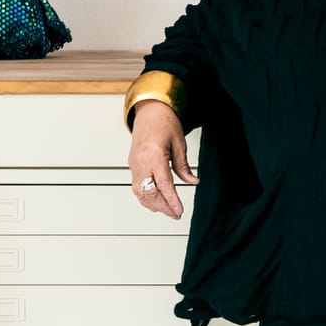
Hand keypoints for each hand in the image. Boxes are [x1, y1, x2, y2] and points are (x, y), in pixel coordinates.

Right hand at [127, 101, 194, 219]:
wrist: (149, 111)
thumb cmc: (164, 122)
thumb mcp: (179, 143)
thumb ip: (184, 166)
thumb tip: (193, 182)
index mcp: (154, 155)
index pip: (164, 184)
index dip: (172, 200)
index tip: (179, 211)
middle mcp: (141, 162)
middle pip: (150, 192)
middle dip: (163, 206)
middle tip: (176, 214)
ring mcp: (134, 164)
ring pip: (141, 192)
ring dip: (154, 204)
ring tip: (168, 211)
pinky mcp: (132, 165)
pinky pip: (136, 186)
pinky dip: (145, 197)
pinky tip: (155, 203)